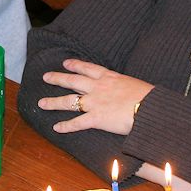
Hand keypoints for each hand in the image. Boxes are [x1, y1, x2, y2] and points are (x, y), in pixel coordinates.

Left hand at [37, 58, 153, 135]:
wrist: (149, 108)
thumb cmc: (148, 97)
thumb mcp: (134, 85)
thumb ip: (123, 87)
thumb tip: (124, 91)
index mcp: (109, 77)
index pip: (88, 68)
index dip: (75, 65)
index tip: (66, 63)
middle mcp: (98, 87)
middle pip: (72, 81)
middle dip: (58, 78)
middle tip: (46, 76)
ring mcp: (95, 102)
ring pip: (69, 101)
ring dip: (53, 102)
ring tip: (41, 103)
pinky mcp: (95, 118)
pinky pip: (76, 122)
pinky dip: (66, 126)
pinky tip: (56, 128)